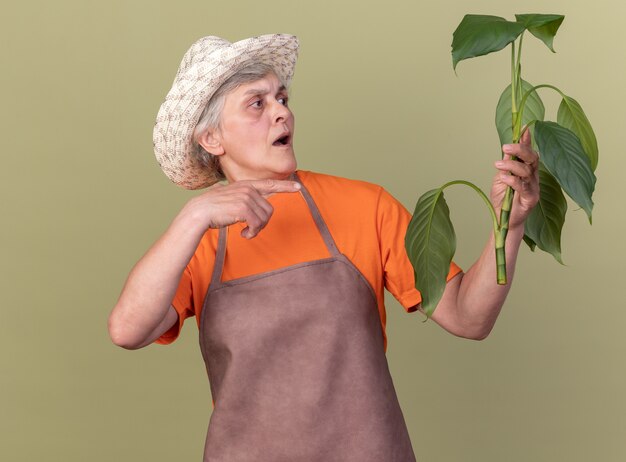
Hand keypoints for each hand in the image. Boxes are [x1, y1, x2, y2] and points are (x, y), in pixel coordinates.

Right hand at [183, 178, 300, 238]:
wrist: (199, 213)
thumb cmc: (214, 210)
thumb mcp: (231, 198)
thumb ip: (245, 198)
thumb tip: (256, 206)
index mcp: (246, 185)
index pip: (270, 184)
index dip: (285, 186)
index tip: (298, 187)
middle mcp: (248, 189)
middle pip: (269, 210)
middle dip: (262, 223)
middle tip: (250, 229)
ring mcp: (246, 197)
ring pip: (264, 218)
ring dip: (256, 229)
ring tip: (245, 231)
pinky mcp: (243, 208)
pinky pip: (257, 224)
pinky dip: (252, 233)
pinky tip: (243, 234)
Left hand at [491, 129, 539, 228]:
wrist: (503, 220)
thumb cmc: (503, 200)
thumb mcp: (501, 178)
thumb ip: (506, 164)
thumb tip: (507, 147)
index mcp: (527, 170)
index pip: (529, 152)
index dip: (527, 140)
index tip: (523, 128)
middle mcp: (533, 177)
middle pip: (533, 158)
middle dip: (521, 149)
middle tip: (506, 146)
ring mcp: (534, 188)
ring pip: (527, 171)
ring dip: (512, 165)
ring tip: (498, 164)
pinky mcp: (531, 199)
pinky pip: (523, 186)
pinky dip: (513, 180)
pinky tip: (503, 177)